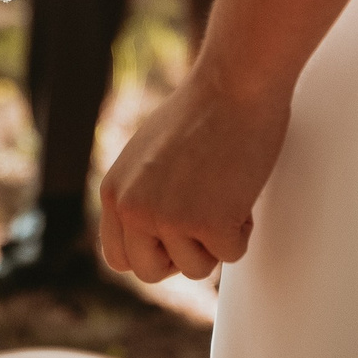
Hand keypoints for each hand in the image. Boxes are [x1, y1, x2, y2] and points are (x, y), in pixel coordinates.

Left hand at [100, 56, 287, 281]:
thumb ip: (141, 194)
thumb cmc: (203, 110)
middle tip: (204, 221)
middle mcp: (132, 209)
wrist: (235, 84)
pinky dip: (243, 230)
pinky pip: (231, 255)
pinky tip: (241, 190)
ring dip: (216, 241)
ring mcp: (168, 218)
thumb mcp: (149, 156)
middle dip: (182, 255)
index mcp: (114, 192)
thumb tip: (149, 233)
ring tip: (223, 194)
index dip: (151, 254)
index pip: (119, 258)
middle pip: (151, 272)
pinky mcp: (208, 223)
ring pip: (195, 268)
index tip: (175, 239)